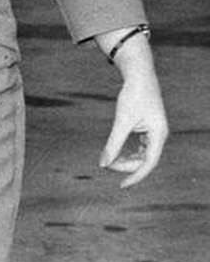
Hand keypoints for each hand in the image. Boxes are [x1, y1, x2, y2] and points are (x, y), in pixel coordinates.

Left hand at [99, 56, 168, 188]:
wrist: (139, 75)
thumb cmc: (132, 96)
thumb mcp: (121, 121)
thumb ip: (113, 144)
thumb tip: (103, 164)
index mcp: (158, 135)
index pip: (149, 164)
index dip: (135, 176)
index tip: (122, 186)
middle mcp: (159, 135)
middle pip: (144, 161)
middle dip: (126, 165)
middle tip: (106, 164)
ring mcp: (154, 132)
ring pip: (142, 155)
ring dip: (126, 160)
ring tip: (110, 160)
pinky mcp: (148, 128)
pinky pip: (140, 147)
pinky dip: (127, 152)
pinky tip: (115, 153)